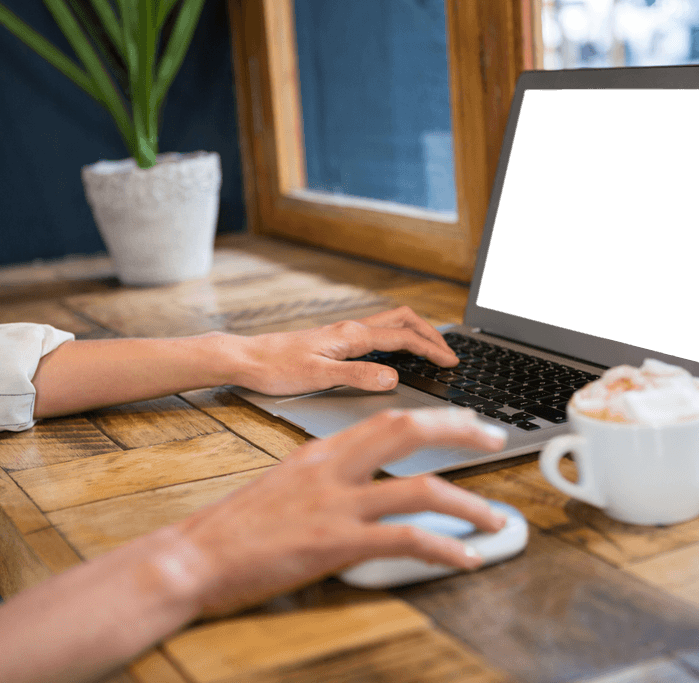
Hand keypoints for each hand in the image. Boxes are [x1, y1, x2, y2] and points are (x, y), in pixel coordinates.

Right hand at [178, 407, 507, 615]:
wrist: (193, 556)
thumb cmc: (236, 526)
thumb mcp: (286, 484)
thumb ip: (328, 478)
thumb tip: (366, 484)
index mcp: (320, 452)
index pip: (386, 419)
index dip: (432, 416)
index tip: (464, 421)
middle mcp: (331, 469)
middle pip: (407, 432)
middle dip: (460, 433)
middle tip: (497, 442)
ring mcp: (334, 505)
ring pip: (420, 490)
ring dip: (469, 504)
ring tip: (497, 520)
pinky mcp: (333, 544)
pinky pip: (404, 540)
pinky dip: (444, 548)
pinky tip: (464, 557)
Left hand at [230, 306, 458, 395]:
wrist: (246, 358)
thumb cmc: (276, 368)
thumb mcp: (318, 377)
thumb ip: (357, 377)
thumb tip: (393, 379)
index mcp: (351, 336)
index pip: (403, 338)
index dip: (431, 350)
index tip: (451, 362)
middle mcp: (350, 329)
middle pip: (402, 320)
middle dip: (430, 333)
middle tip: (449, 353)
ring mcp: (343, 333)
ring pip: (390, 323)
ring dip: (415, 333)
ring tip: (431, 351)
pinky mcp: (335, 340)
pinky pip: (377, 333)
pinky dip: (398, 338)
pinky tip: (397, 356)